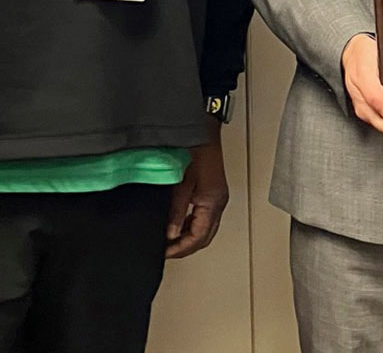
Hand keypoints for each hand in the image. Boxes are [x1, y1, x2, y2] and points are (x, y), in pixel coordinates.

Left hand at [166, 120, 229, 257]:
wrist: (203, 129)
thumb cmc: (194, 150)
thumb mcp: (181, 183)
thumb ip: (175, 210)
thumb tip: (170, 233)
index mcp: (212, 202)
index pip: (198, 237)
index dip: (180, 248)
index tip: (164, 252)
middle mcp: (218, 203)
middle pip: (204, 237)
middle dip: (185, 247)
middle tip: (166, 251)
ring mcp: (217, 198)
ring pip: (205, 229)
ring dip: (188, 238)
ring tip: (169, 241)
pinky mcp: (213, 192)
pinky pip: (204, 218)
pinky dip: (191, 226)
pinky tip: (178, 224)